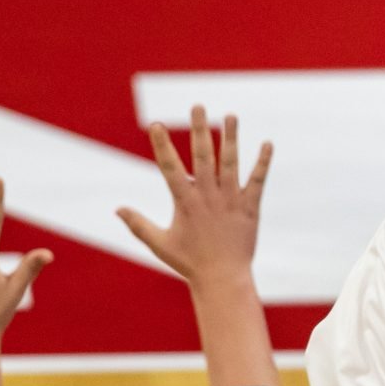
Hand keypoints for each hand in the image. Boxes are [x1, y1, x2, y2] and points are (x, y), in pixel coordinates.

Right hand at [118, 107, 272, 287]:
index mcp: (185, 202)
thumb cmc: (189, 263)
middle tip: (197, 106)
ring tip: (230, 116)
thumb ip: (138, 225)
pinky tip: (267, 144)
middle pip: (203, 156)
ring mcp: (231, 200)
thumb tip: (117, 209)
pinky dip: (263, 162)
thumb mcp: (159, 244)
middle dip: (199, 130)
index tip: (155, 125)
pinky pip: (258, 181)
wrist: (223, 279)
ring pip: (231, 163)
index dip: (161, 146)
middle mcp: (208, 196)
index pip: (170, 168)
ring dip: (231, 138)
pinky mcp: (250, 208)